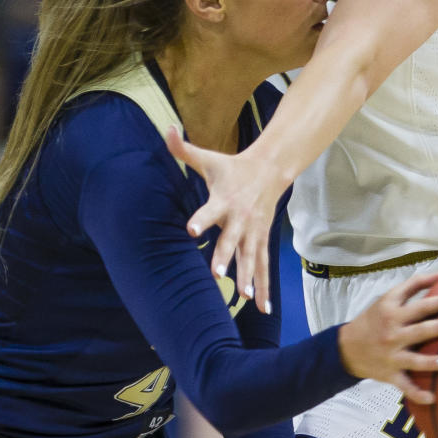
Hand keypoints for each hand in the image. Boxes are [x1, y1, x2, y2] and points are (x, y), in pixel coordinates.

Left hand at [166, 128, 284, 313]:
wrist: (271, 169)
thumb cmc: (233, 167)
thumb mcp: (208, 158)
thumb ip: (183, 149)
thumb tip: (166, 129)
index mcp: (224, 200)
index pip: (209, 210)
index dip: (201, 219)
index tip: (191, 230)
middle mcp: (239, 219)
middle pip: (232, 240)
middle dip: (226, 257)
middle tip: (218, 275)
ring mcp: (253, 232)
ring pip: (250, 257)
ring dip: (247, 277)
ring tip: (242, 297)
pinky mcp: (261, 240)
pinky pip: (263, 266)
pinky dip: (263, 287)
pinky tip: (262, 309)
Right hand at [337, 272, 437, 404]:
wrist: (348, 347)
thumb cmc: (374, 319)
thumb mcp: (388, 298)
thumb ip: (413, 286)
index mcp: (392, 313)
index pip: (419, 305)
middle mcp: (392, 333)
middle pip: (420, 330)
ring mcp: (391, 356)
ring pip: (414, 360)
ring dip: (432, 362)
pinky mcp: (390, 375)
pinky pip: (405, 386)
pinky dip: (417, 394)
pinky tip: (433, 398)